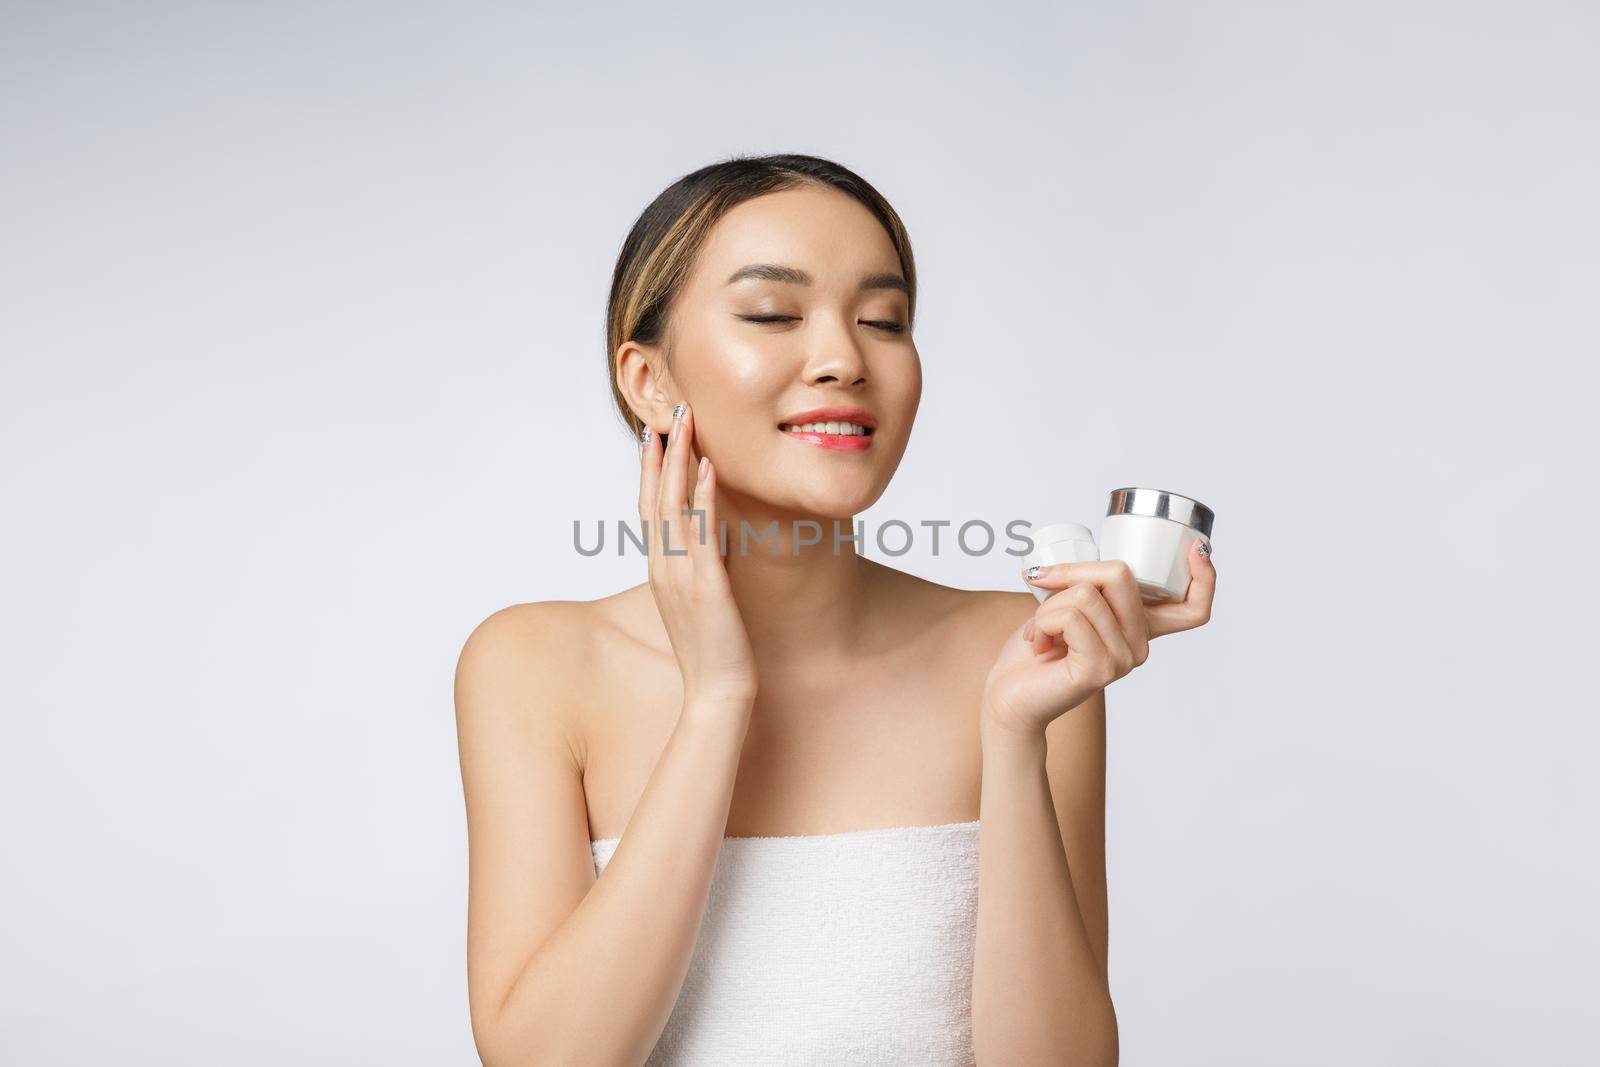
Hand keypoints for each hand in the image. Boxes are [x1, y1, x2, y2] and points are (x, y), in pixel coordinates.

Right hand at [639, 400, 758, 709]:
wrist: (718, 694)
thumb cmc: (713, 650)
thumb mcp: (700, 598)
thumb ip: (702, 565)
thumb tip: (716, 535)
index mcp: (660, 570)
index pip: (649, 508)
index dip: (650, 469)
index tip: (655, 434)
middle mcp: (664, 567)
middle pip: (655, 497)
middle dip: (663, 452)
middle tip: (672, 411)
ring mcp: (681, 575)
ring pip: (673, 507)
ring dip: (679, 461)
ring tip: (686, 423)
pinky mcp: (706, 586)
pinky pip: (702, 533)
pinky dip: (703, 498)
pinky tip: (708, 469)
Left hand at [982, 543, 1216, 737]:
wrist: (1010, 696)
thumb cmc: (1037, 648)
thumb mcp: (1068, 604)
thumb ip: (1090, 585)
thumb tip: (1087, 554)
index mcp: (1140, 628)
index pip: (1194, 608)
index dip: (1204, 577)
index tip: (1195, 548)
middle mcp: (1139, 646)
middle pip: (1122, 575)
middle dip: (1073, 571)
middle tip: (1044, 587)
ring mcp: (1123, 659)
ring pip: (1087, 594)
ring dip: (1048, 604)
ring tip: (1042, 630)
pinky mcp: (1098, 669)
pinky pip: (1071, 616)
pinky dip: (1043, 620)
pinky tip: (1039, 643)